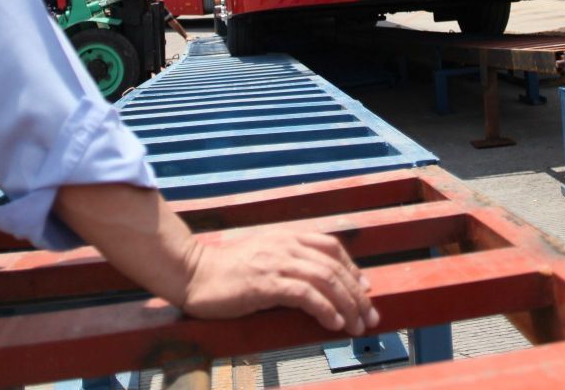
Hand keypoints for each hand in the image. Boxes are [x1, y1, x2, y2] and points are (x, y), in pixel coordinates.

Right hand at [180, 229, 379, 335]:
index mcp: (287, 237)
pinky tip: (333, 323)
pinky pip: (305, 294)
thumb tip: (316, 283)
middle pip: (335, 267)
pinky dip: (324, 308)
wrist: (194, 273)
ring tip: (357, 326)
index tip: (365, 290)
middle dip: (357, 294)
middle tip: (370, 317)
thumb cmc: (227, 271)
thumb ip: (288, 261)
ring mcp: (277, 262)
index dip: (353, 269)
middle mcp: (286, 245)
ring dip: (347, 305)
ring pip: (326, 280)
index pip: (332, 248)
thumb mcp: (263, 257)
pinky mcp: (266, 283)